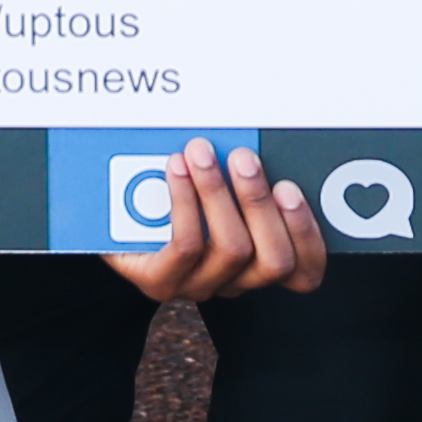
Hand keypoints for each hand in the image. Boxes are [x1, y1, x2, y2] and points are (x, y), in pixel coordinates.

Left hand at [98, 142, 325, 303]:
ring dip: (219, 194)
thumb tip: (258, 136)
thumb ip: (245, 171)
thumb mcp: (220, 182)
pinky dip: (185, 202)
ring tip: (202, 153)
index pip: (305, 271)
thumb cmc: (175, 194)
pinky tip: (176, 169)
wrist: (115, 219)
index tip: (291, 189)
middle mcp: (236, 281)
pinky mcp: (162, 282)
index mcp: (261, 261)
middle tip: (243, 157)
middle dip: (260, 202)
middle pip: (273, 260)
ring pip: (232, 250)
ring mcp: (199, 285)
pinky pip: (186, 246)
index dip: (306, 235)